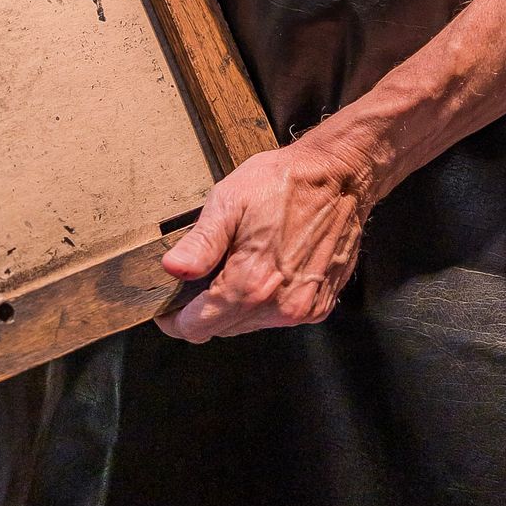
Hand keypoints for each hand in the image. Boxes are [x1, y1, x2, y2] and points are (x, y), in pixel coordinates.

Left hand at [156, 135, 371, 342]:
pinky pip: (278, 317)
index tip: (167, 306)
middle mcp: (278, 306)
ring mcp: (302, 309)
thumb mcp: (230, 202)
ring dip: (234, 307)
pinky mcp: (320, 305)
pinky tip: (264, 271)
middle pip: (222, 329)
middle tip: (197, 280)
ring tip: (233, 268)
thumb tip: (172, 271)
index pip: (198, 326)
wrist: (337, 177)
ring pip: (249, 325)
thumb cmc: (283, 184)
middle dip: (204, 310)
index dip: (176, 319)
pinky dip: (263, 303)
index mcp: (251, 283)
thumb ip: (200, 243)